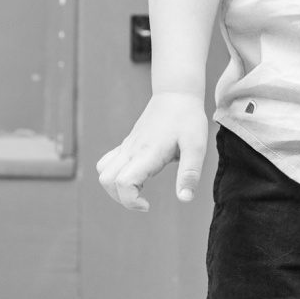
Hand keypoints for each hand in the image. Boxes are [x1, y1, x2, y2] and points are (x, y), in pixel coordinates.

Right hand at [94, 91, 210, 211]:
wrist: (176, 94)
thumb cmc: (188, 119)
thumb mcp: (196, 147)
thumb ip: (189, 174)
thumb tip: (184, 199)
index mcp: (147, 153)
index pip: (122, 182)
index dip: (130, 201)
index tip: (147, 205)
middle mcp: (132, 150)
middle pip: (106, 180)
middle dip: (121, 198)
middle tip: (143, 200)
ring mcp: (127, 145)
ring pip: (103, 171)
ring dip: (114, 187)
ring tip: (138, 189)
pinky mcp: (128, 143)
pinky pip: (108, 161)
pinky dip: (114, 175)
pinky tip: (136, 175)